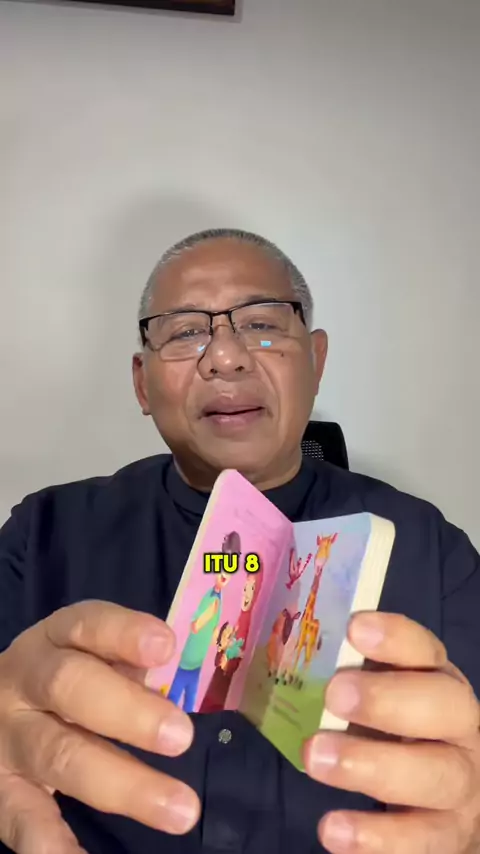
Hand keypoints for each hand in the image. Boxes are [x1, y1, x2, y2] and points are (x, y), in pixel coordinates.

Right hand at [0, 601, 200, 852]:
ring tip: (179, 809)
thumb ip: (128, 664)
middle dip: (130, 712)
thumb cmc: (66, 681)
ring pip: (59, 756)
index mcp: (55, 639)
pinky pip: (23, 819)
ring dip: (122, 785)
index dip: (125, 633)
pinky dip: (55, 845)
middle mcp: (25, 682)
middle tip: (183, 736)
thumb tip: (183, 677)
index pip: (88, 624)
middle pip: (71, 688)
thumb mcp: (88, 656)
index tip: (167, 647)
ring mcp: (9, 738)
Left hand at [303, 612, 479, 853]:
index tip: (355, 628)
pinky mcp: (447, 835)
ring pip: (436, 776)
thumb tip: (287, 648)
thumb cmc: (394, 731)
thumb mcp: (378, 694)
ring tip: (315, 758)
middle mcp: (458, 728)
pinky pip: (420, 842)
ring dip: (373, 766)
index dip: (395, 637)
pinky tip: (332, 830)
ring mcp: (461, 785)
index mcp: (437, 679)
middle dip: (388, 700)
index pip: (425, 650)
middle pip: (444, 708)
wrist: (444, 802)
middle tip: (334, 695)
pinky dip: (377, 839)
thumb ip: (347, 674)